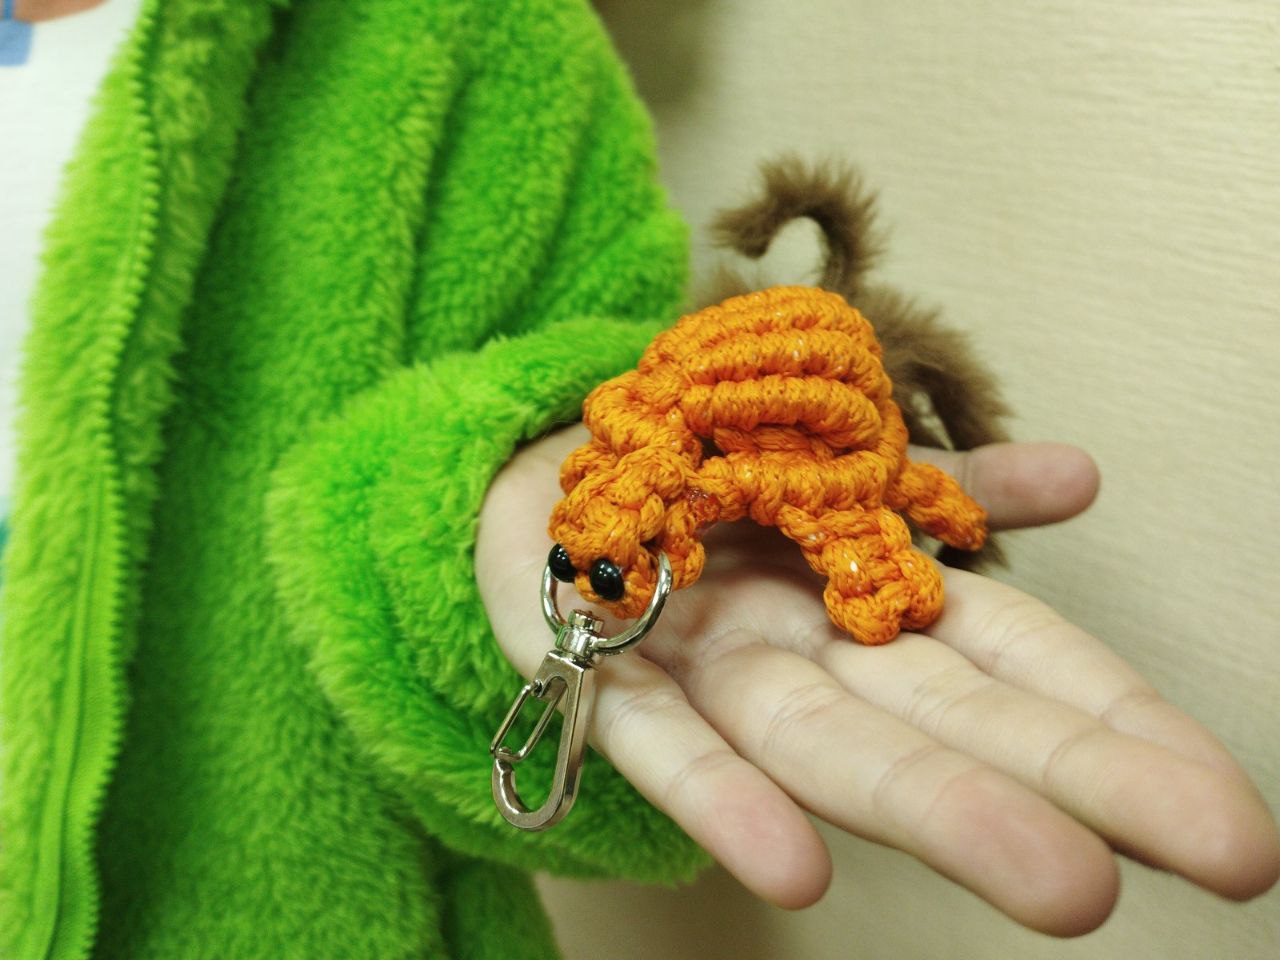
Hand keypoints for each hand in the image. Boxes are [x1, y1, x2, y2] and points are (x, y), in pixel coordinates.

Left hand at [476, 424, 1279, 935]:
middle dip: (1077, 782)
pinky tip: (789, 867)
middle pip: (947, 721)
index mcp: (869, 603)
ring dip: (939, 810)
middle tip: (1228, 855)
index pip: (1016, 667)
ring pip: (829, 747)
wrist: (548, 471)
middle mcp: (808, 653)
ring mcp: (709, 673)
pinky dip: (723, 802)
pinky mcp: (601, 675)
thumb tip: (1081, 478)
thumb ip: (949, 492)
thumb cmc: (709, 481)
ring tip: (1063, 884)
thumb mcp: (837, 469)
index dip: (1118, 727)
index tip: (1232, 809)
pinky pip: (663, 746)